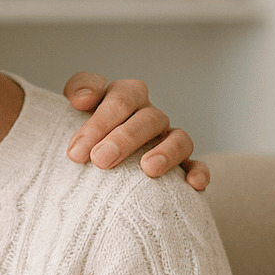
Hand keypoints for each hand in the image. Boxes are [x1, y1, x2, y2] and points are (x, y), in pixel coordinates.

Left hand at [62, 72, 209, 190]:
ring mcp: (167, 138)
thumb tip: (84, 98)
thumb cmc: (87, 127)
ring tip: (149, 169)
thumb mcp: (77, 102)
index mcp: (127, 96)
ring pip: (178, 138)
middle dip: (123, 139)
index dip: (98, 123)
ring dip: (166, 152)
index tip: (76, 153)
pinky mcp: (181, 163)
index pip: (120, 99)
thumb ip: (79, 90)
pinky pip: (196, 164)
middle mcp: (150, 115)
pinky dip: (198, 171)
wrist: (95, 152)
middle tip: (100, 160)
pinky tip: (193, 184)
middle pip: (147, 119)